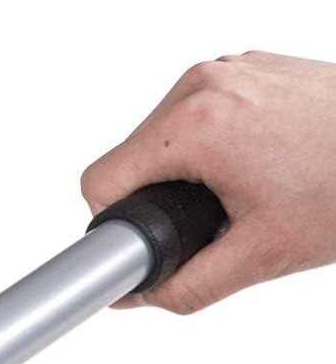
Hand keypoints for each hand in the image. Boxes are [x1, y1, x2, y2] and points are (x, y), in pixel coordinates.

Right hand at [82, 51, 335, 312]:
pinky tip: (260, 161)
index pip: (101, 181)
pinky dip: (215, 140)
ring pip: (164, 131)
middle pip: (132, 155)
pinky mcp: (247, 66)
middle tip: (216, 220)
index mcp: (193, 126)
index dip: (118, 223)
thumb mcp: (263, 254)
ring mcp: (225, 69)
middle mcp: (201, 85)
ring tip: (246, 188)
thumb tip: (139, 296)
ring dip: (186, 167)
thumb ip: (187, 285)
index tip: (147, 240)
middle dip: (161, 195)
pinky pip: (200, 108)